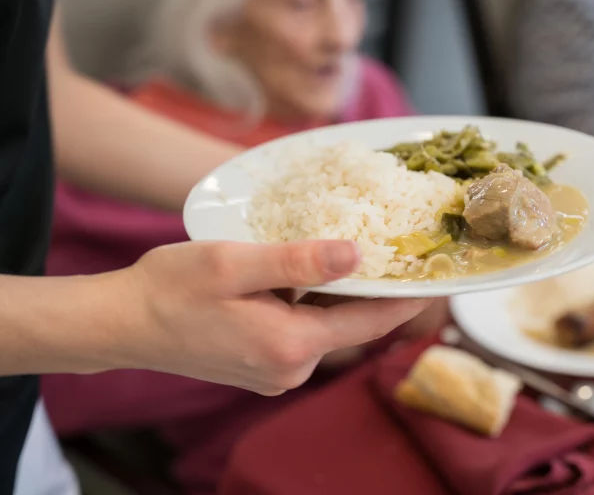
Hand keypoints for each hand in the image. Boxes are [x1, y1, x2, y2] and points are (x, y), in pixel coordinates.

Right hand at [118, 240, 429, 394]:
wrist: (124, 325)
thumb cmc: (171, 289)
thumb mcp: (235, 263)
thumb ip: (298, 262)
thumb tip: (357, 257)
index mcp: (290, 345)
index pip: (370, 321)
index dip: (407, 298)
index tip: (438, 277)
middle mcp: (290, 369)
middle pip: (351, 324)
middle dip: (372, 290)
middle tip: (395, 250)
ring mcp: (277, 373)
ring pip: (327, 328)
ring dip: (337, 296)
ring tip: (348, 255)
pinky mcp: (263, 368)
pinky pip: (304, 334)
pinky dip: (312, 307)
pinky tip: (302, 280)